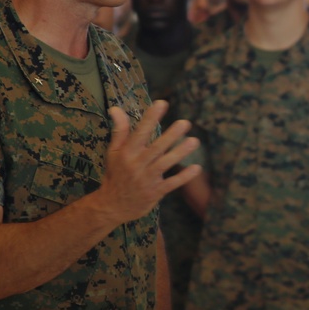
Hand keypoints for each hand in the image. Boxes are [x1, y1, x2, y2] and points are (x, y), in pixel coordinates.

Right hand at [98, 101, 200, 222]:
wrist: (112, 206)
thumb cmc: (115, 174)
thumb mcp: (113, 152)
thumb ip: (119, 131)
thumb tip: (116, 109)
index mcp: (127, 152)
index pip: (140, 132)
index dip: (151, 118)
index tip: (162, 103)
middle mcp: (137, 164)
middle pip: (157, 147)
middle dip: (171, 135)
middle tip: (185, 123)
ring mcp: (147, 179)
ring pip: (165, 163)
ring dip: (180, 153)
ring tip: (194, 141)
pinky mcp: (155, 192)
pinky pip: (172, 183)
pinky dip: (184, 177)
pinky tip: (196, 168)